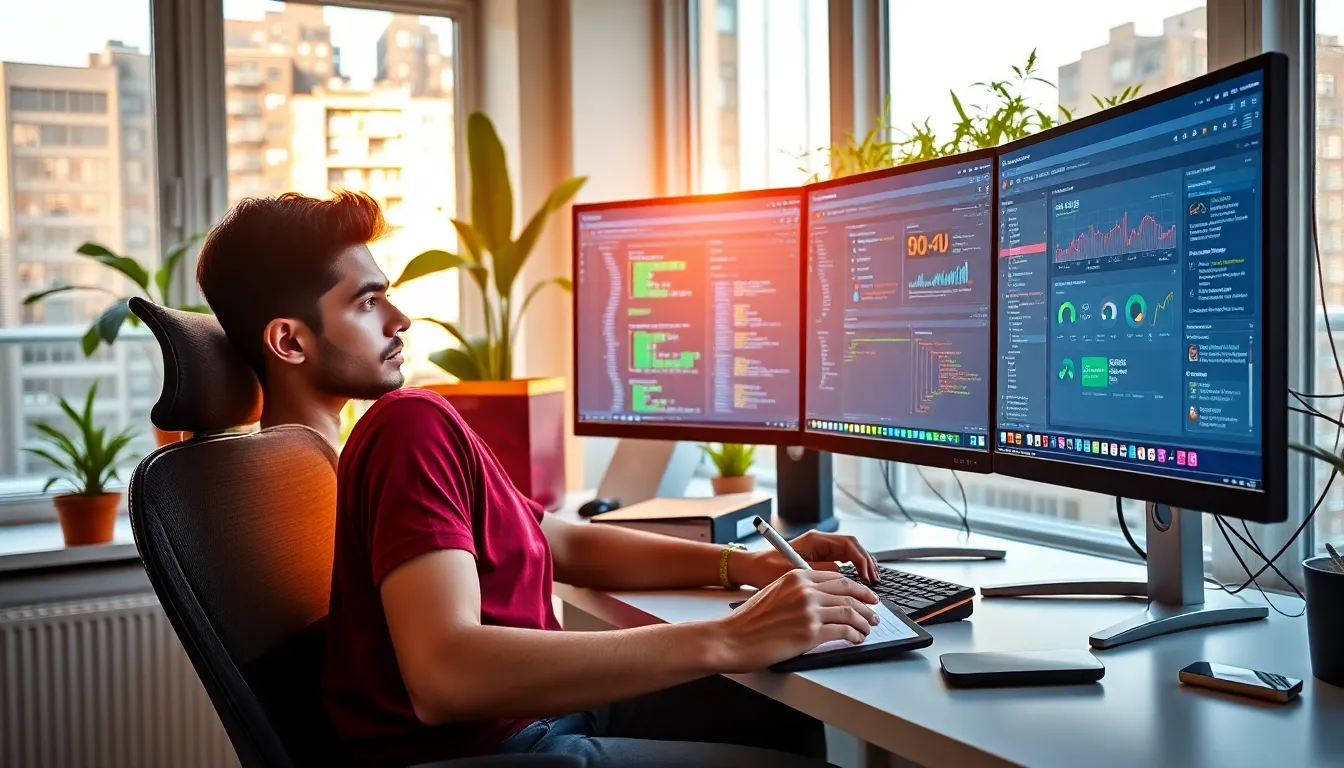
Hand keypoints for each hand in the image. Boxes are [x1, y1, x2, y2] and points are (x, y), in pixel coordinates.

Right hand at [709, 570, 880, 672]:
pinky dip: (855, 635)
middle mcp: (805, 590)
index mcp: (796, 576)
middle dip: (867, 603)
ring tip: (869, 628)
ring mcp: (809, 610)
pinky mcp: (811, 632)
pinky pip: (844, 632)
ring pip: (851, 612)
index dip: (856, 588)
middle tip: (875, 612)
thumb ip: (797, 590)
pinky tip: (856, 639)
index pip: (837, 579)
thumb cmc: (747, 621)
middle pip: (849, 592)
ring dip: (865, 621)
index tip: (864, 595)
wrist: (731, 638)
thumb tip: (821, 600)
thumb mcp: (773, 593)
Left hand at [730, 530, 878, 587]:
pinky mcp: (817, 560)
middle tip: (875, 581)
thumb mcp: (795, 573)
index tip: (868, 577)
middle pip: (852, 547)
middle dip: (866, 563)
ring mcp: (819, 550)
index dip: (862, 560)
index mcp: (815, 540)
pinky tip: (855, 585)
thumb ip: (819, 572)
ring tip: (870, 583)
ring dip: (861, 567)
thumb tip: (842, 575)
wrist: (750, 569)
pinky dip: (851, 572)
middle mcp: (819, 542)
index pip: (848, 544)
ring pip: (849, 554)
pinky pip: (840, 562)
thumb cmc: (766, 569)